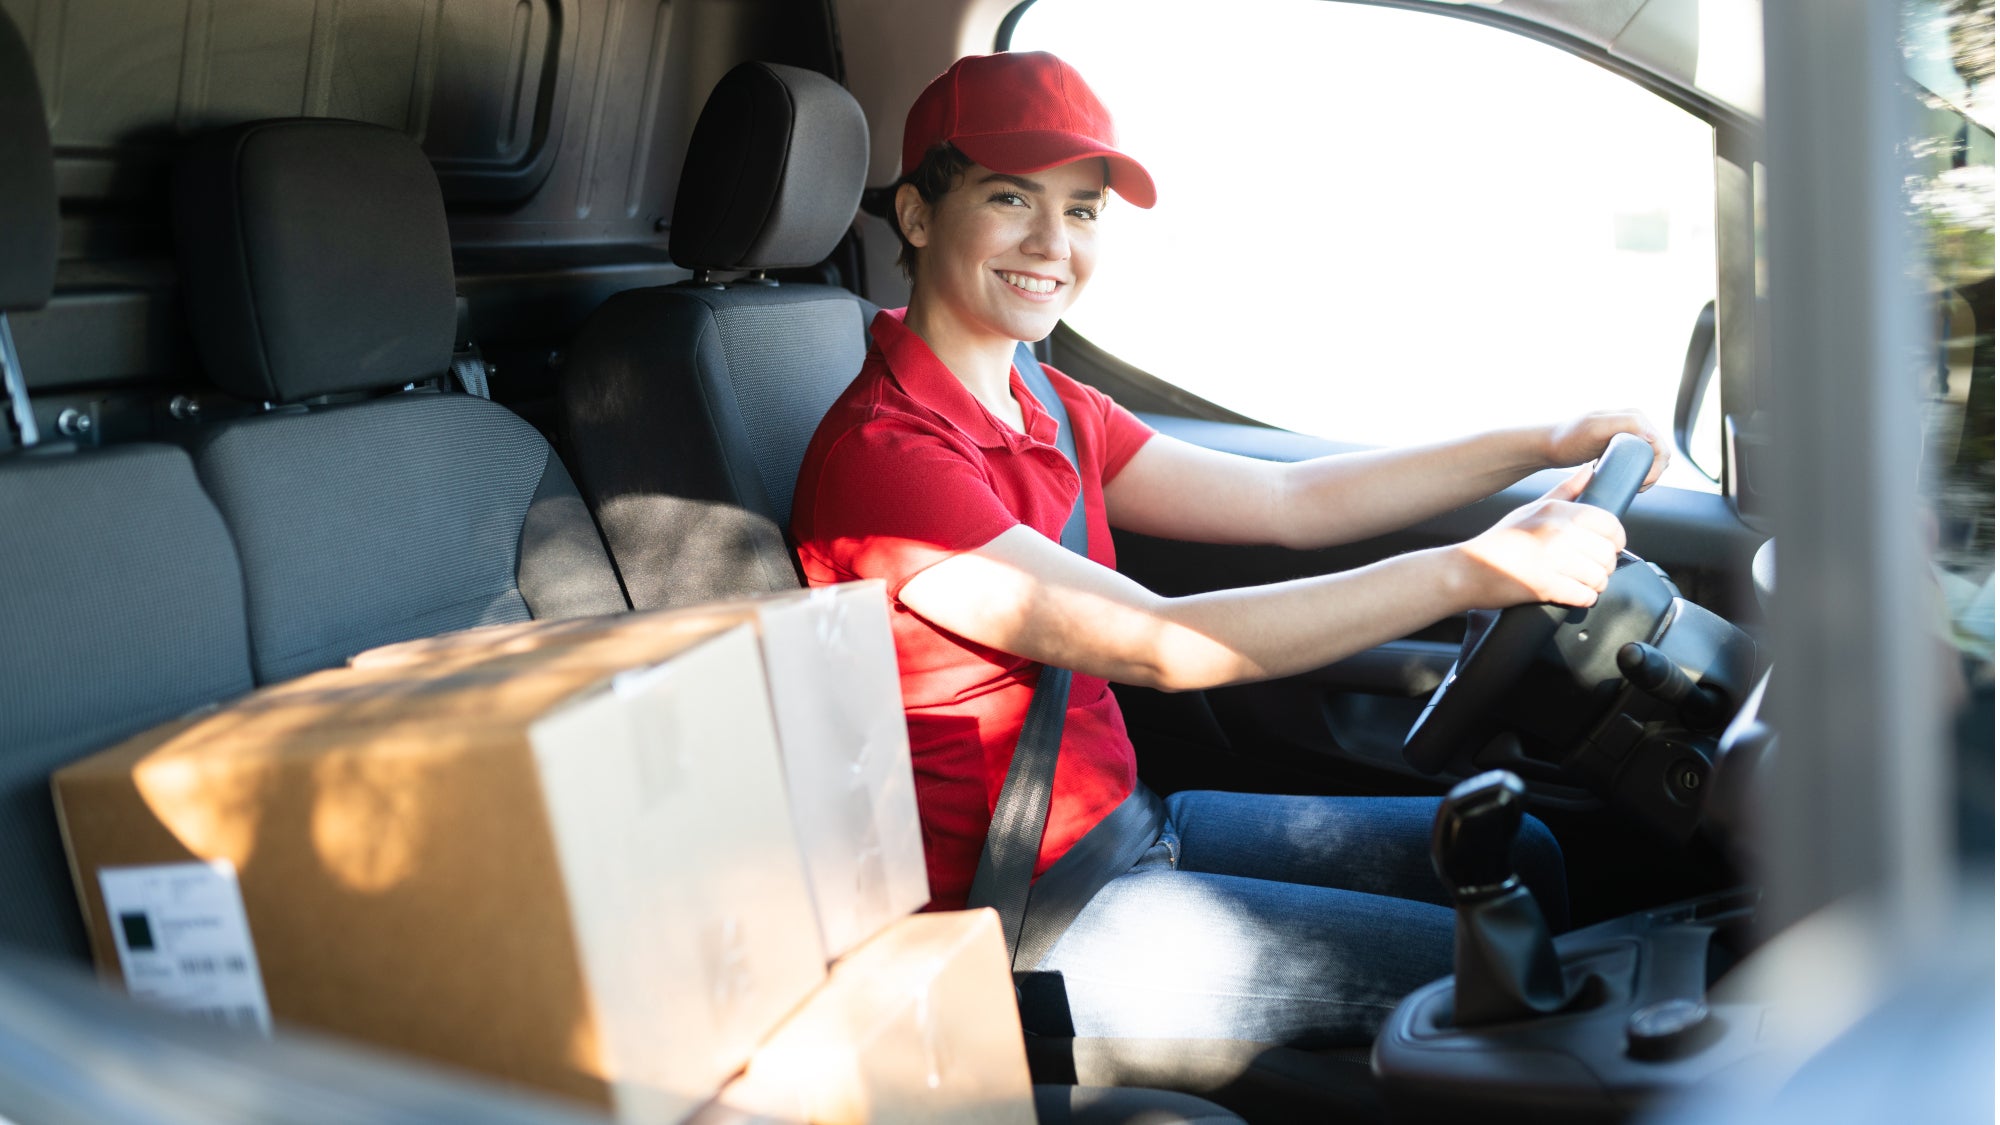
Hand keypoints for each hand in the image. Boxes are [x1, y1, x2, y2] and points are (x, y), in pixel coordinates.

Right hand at [1454, 468, 1627, 608]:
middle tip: (1590, 569)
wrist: (1466, 570)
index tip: (1607, 548)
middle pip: (1608, 554)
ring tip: (1580, 582)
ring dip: (1595, 585)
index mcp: (1556, 511)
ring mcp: (1551, 559)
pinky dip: (1583, 599)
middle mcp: (1557, 531)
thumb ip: (1565, 491)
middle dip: (1604, 566)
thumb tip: (1590, 471)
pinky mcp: (1545, 586)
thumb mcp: (1531, 509)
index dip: (1615, 540)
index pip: (1610, 524)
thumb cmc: (1501, 541)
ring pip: (1600, 577)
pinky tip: (1572, 594)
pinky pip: (1585, 596)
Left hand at [1545, 410, 1669, 490]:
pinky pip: (1640, 461)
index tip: (1640, 484)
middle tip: (1634, 488)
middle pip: (1659, 455)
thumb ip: (1627, 424)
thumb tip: (1653, 434)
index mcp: (1635, 416)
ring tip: (1628, 485)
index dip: (1656, 468)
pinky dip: (1637, 474)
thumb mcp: (1596, 429)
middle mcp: (1635, 422)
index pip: (1661, 447)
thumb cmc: (1568, 439)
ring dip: (1645, 475)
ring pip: (1652, 460)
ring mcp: (1629, 434)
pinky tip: (1624, 480)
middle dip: (1652, 474)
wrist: (1550, 447)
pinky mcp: (1622, 445)